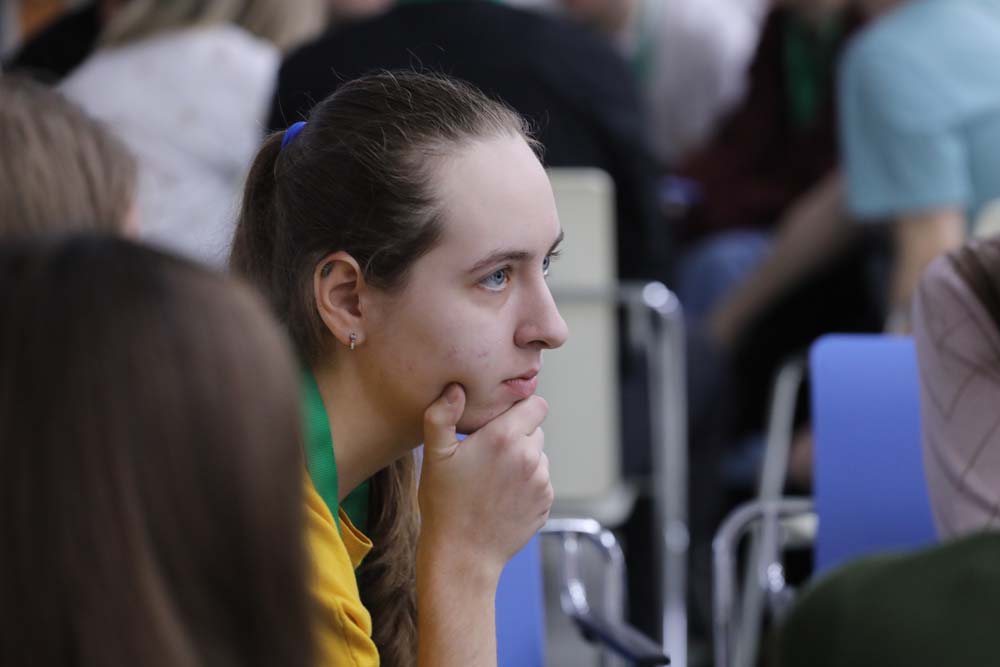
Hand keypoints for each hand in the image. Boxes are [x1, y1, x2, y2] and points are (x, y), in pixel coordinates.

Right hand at [418, 384, 552, 576]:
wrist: (463, 555)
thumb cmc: (444, 504)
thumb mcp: (434, 457)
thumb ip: (442, 416)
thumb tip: (456, 388)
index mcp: (505, 438)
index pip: (536, 404)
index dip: (519, 408)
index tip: (500, 419)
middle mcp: (530, 456)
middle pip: (536, 429)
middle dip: (517, 434)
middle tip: (488, 452)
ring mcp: (542, 482)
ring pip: (538, 456)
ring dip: (522, 460)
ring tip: (492, 478)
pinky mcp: (546, 503)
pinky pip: (540, 481)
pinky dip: (526, 484)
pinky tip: (501, 496)